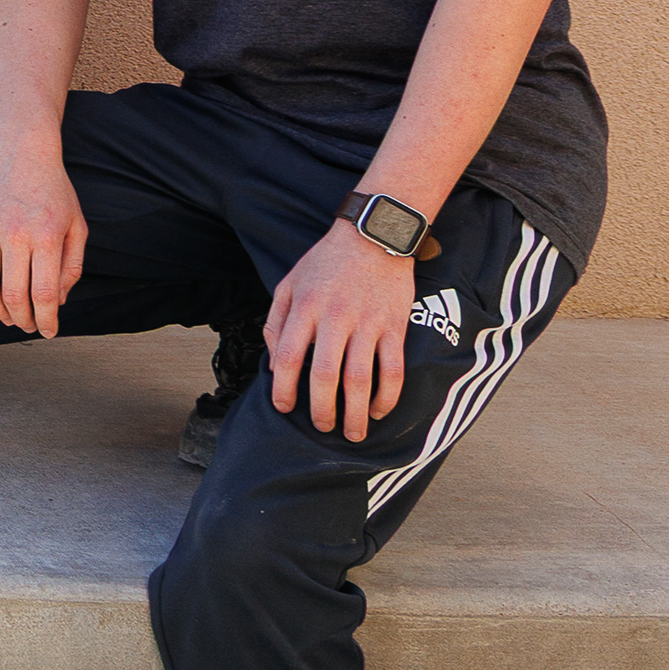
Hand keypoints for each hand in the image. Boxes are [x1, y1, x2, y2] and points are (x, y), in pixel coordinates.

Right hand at [0, 125, 89, 336]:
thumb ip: (71, 265)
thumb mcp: (76, 225)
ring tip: (6, 317)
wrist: (21, 149)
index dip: (45, 319)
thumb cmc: (54, 189)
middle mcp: (15, 234)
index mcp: (46, 236)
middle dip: (21, 319)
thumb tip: (57, 300)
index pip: (44, 293)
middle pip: (13, 294)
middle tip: (26, 327)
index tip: (48, 332)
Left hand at [267, 222, 413, 441]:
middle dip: (321, 409)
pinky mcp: (395, 327)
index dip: (282, 388)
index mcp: (304, 308)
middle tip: (322, 427)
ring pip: (361, 379)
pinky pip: (393, 369)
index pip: (286, 357)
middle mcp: (335, 318)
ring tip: (353, 433)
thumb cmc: (325, 262)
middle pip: (324, 375)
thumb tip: (273, 358)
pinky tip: (380, 411)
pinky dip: (388, 396)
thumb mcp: (289, 283)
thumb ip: (276, 320)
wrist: (373, 236)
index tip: (283, 407)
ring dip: (356, 413)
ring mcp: (368, 324)